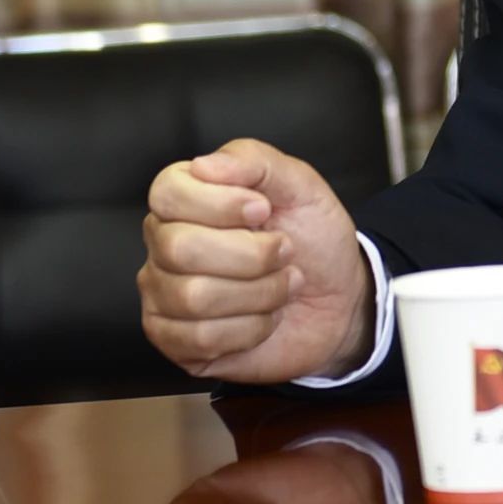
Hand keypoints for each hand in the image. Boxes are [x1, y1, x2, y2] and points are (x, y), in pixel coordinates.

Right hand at [139, 139, 372, 382]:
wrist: (338, 299)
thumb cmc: (313, 239)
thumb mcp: (300, 186)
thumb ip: (254, 161)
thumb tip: (202, 165)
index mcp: (185, 199)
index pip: (167, 192)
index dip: (220, 204)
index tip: (264, 210)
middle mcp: (164, 244)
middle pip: (179, 248)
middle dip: (252, 255)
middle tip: (285, 252)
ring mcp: (164, 295)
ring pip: (192, 297)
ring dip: (259, 294)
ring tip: (281, 285)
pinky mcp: (175, 341)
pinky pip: (200, 339)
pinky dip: (250, 328)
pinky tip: (265, 318)